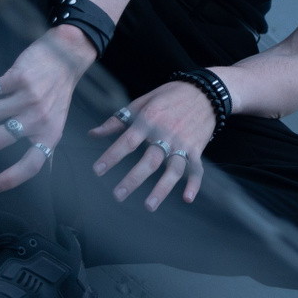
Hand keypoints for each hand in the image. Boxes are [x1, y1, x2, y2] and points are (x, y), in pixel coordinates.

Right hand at [0, 26, 96, 193]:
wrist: (66, 57)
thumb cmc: (57, 92)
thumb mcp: (56, 121)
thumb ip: (42, 141)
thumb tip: (31, 168)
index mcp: (50, 134)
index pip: (31, 165)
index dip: (9, 179)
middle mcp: (40, 119)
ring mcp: (29, 98)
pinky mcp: (18, 77)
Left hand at [88, 80, 217, 209]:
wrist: (205, 91)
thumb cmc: (169, 96)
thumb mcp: (142, 102)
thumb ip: (118, 120)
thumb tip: (93, 134)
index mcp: (149, 120)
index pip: (127, 141)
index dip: (112, 156)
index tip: (97, 170)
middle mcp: (166, 134)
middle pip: (149, 160)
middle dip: (133, 179)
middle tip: (117, 195)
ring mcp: (183, 143)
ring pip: (173, 169)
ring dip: (162, 189)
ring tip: (148, 206)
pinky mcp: (197, 149)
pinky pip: (197, 169)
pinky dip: (194, 184)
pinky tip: (187, 198)